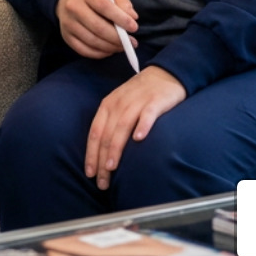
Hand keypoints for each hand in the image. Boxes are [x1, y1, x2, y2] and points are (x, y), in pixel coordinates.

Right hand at [56, 0, 138, 58]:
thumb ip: (122, 1)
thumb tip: (132, 17)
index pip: (103, 6)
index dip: (120, 18)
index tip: (134, 27)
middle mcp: (73, 7)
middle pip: (98, 27)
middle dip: (118, 38)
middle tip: (132, 42)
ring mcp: (68, 23)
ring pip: (92, 41)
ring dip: (111, 47)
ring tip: (123, 46)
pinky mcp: (66, 36)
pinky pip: (84, 50)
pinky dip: (100, 53)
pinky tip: (110, 50)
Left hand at [83, 65, 186, 189]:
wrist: (164, 74)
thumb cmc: (140, 96)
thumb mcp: (120, 106)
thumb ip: (111, 125)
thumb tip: (102, 154)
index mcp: (108, 106)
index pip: (95, 133)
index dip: (91, 154)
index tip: (90, 174)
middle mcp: (119, 104)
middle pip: (106, 134)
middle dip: (102, 159)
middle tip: (102, 182)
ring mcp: (137, 102)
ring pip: (122, 126)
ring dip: (116, 147)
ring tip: (112, 166)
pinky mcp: (155, 101)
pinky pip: (147, 114)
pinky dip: (142, 126)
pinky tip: (139, 139)